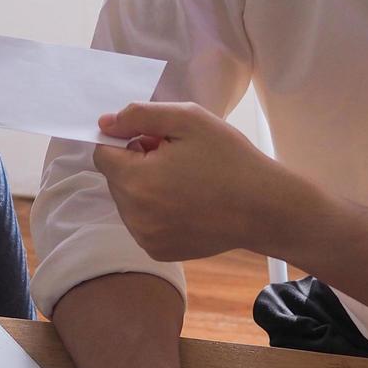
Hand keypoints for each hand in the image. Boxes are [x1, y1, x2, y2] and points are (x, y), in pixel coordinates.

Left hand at [94, 102, 304, 261]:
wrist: (264, 208)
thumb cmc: (229, 159)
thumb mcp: (188, 120)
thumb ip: (139, 116)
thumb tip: (105, 123)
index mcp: (136, 180)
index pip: (103, 154)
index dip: (128, 141)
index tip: (157, 141)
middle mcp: (134, 215)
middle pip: (115, 179)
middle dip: (137, 164)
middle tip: (177, 159)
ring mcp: (145, 237)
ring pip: (128, 202)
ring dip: (145, 188)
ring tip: (184, 182)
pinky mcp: (158, 251)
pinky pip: (142, 223)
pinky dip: (156, 211)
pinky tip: (187, 204)